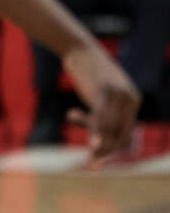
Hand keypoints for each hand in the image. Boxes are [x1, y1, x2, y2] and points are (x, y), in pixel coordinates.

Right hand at [62, 42, 139, 160]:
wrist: (79, 48)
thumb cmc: (87, 71)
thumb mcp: (99, 94)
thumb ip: (104, 111)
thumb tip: (98, 132)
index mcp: (133, 100)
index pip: (125, 131)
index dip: (111, 148)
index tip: (96, 159)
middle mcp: (130, 99)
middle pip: (120, 133)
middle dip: (106, 152)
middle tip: (91, 164)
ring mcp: (119, 95)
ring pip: (111, 129)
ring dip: (99, 146)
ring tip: (89, 159)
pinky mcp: (105, 92)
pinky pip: (102, 118)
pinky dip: (97, 134)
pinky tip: (92, 146)